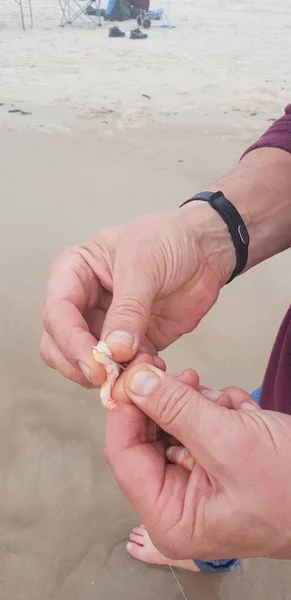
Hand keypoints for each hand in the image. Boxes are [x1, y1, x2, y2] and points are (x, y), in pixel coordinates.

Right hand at [40, 203, 233, 385]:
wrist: (206, 249)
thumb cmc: (168, 240)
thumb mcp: (143, 266)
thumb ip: (128, 310)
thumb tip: (113, 351)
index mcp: (73, 273)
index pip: (57, 313)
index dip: (71, 342)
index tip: (94, 364)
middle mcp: (82, 302)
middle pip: (59, 346)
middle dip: (80, 365)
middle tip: (107, 376)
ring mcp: (105, 326)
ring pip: (87, 364)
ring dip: (109, 375)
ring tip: (139, 367)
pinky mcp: (131, 345)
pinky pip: (122, 371)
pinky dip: (133, 377)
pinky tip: (155, 368)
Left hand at [105, 364, 290, 559]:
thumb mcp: (230, 443)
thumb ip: (177, 410)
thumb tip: (135, 383)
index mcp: (172, 517)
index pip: (124, 455)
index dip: (125, 409)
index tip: (130, 372)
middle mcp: (179, 503)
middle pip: (149, 436)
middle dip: (173, 405)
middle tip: (189, 380)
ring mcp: (199, 481)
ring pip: (176, 424)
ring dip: (203, 406)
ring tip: (233, 410)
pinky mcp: (218, 462)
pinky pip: (201, 423)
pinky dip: (221, 411)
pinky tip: (246, 417)